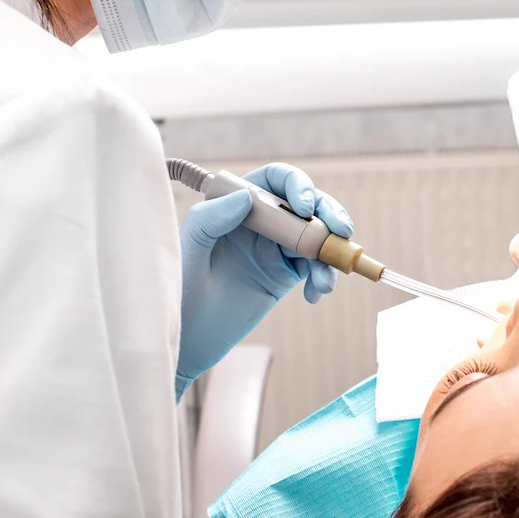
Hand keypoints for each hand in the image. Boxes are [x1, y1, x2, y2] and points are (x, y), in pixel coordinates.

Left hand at [176, 163, 352, 398]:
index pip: (274, 179)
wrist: (186, 338)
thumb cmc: (178, 288)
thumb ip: (211, 218)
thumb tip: (247, 197)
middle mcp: (259, 221)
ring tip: (325, 281)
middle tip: (341, 231)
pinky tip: (315, 293)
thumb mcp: (188, 248)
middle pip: (305, 204)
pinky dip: (323, 277)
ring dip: (331, 252)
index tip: (303, 206)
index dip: (296, 185)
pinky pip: (315, 266)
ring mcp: (274, 247)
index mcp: (234, 203)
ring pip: (317, 235)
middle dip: (329, 213)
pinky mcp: (285, 274)